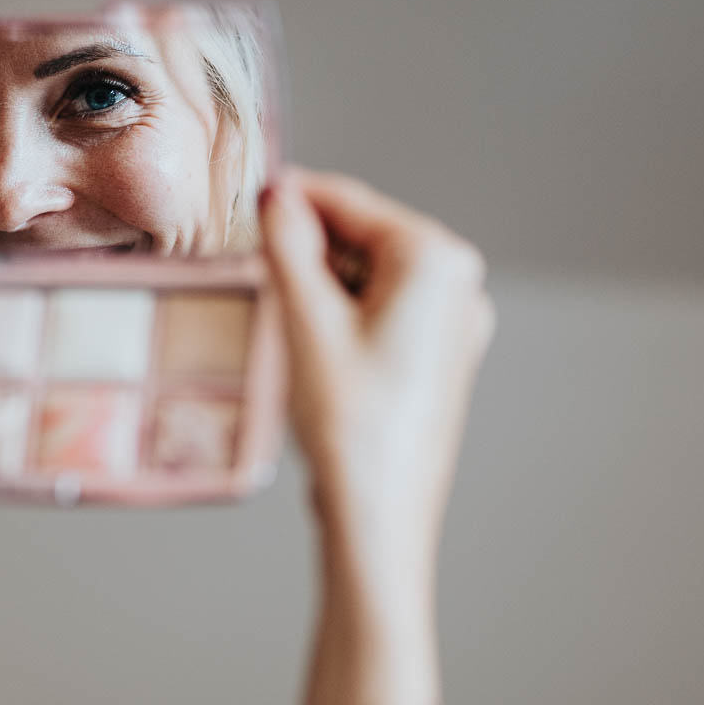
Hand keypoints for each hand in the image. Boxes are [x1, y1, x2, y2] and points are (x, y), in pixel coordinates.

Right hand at [259, 168, 494, 612]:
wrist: (380, 512)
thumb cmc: (350, 422)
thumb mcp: (306, 321)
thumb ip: (288, 246)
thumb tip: (277, 197)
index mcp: (436, 260)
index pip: (352, 202)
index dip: (294, 195)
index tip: (246, 192)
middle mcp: (457, 284)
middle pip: (364, 236)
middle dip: (307, 244)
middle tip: (250, 259)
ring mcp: (453, 323)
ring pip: (370, 275)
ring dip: (320, 282)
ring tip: (278, 313)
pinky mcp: (438, 358)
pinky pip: (382, 311)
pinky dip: (341, 313)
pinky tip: (307, 342)